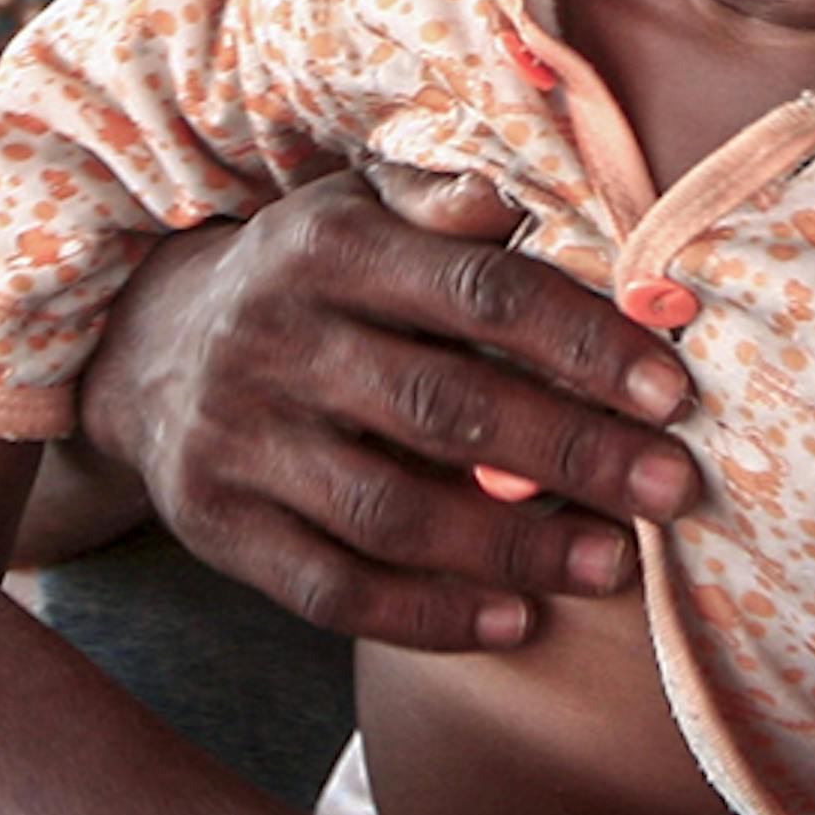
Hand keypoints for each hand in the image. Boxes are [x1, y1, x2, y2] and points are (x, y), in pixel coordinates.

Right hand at [75, 170, 702, 654]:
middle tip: (674, 489)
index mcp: (331, 246)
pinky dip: (428, 619)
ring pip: (392, 513)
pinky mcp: (216, 525)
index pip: (478, 293)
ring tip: (615, 563)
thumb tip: (558, 190)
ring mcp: (238, 439)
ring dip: (515, 547)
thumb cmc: (306, 277)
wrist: (140, 350)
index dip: (582, 343)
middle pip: (446, 409)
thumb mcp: (361, 210)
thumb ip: (452, 204)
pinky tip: (516, 624)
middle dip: (574, 453)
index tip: (672, 393)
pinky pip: (330, 591)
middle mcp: (276, 339)